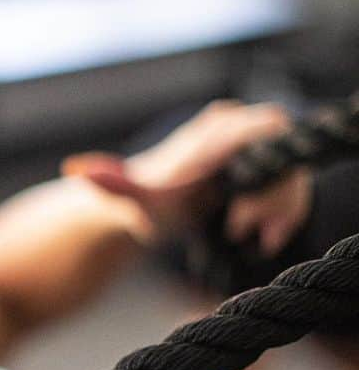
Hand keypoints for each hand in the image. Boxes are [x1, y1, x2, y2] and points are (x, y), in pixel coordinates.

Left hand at [62, 99, 311, 251]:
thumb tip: (74, 170)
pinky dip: (284, 217)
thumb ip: (115, 183)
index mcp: (221, 129)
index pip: (271, 130)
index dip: (268, 170)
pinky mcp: (269, 172)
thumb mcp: (138, 198)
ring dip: (280, 213)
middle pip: (288, 157)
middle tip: (236, 230)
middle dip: (274, 199)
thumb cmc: (149, 204)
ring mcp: (259, 150)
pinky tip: (261, 241)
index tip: (239, 213)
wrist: (154, 210)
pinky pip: (295, 190)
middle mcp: (244, 130)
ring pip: (296, 177)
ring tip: (250, 239)